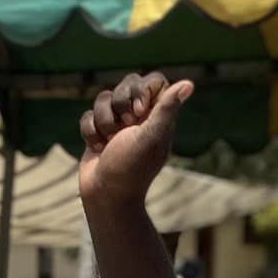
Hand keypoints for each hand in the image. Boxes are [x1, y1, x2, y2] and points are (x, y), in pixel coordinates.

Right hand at [79, 72, 192, 210]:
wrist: (105, 195)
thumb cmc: (131, 168)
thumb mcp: (151, 137)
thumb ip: (166, 109)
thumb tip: (189, 83)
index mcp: (158, 116)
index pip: (155, 81)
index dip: (142, 89)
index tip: (139, 111)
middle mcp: (140, 117)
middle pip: (127, 84)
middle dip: (119, 104)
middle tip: (125, 126)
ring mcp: (118, 124)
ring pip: (104, 98)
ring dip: (103, 121)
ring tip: (109, 143)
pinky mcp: (98, 131)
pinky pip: (88, 115)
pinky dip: (90, 131)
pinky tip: (98, 148)